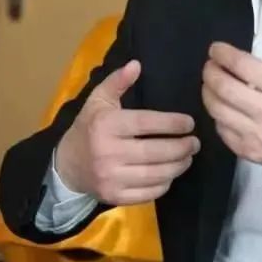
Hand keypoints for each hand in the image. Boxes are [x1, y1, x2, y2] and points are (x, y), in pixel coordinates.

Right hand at [56, 60, 199, 204]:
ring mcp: (111, 178)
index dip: (171, 123)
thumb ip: (117, 81)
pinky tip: (171, 173)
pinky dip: (164, 184)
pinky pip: (147, 193)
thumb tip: (136, 64)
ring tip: (188, 156)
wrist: (66, 167)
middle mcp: (108, 153)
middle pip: (154, 152)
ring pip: (154, 174)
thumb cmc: (88, 128)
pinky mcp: (114, 197)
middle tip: (195, 142)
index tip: (189, 123)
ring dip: (178, 166)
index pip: (146, 123)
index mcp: (106, 126)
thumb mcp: (98, 100)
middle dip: (181, 147)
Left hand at [202, 27, 261, 176]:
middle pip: (225, 88)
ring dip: (208, 91)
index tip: (216, 49)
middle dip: (210, 72)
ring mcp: (255, 133)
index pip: (244, 66)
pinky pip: (220, 128)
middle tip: (209, 65)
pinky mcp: (246, 150)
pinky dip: (216, 114)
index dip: (224, 54)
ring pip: (217, 109)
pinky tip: (221, 105)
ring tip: (210, 83)